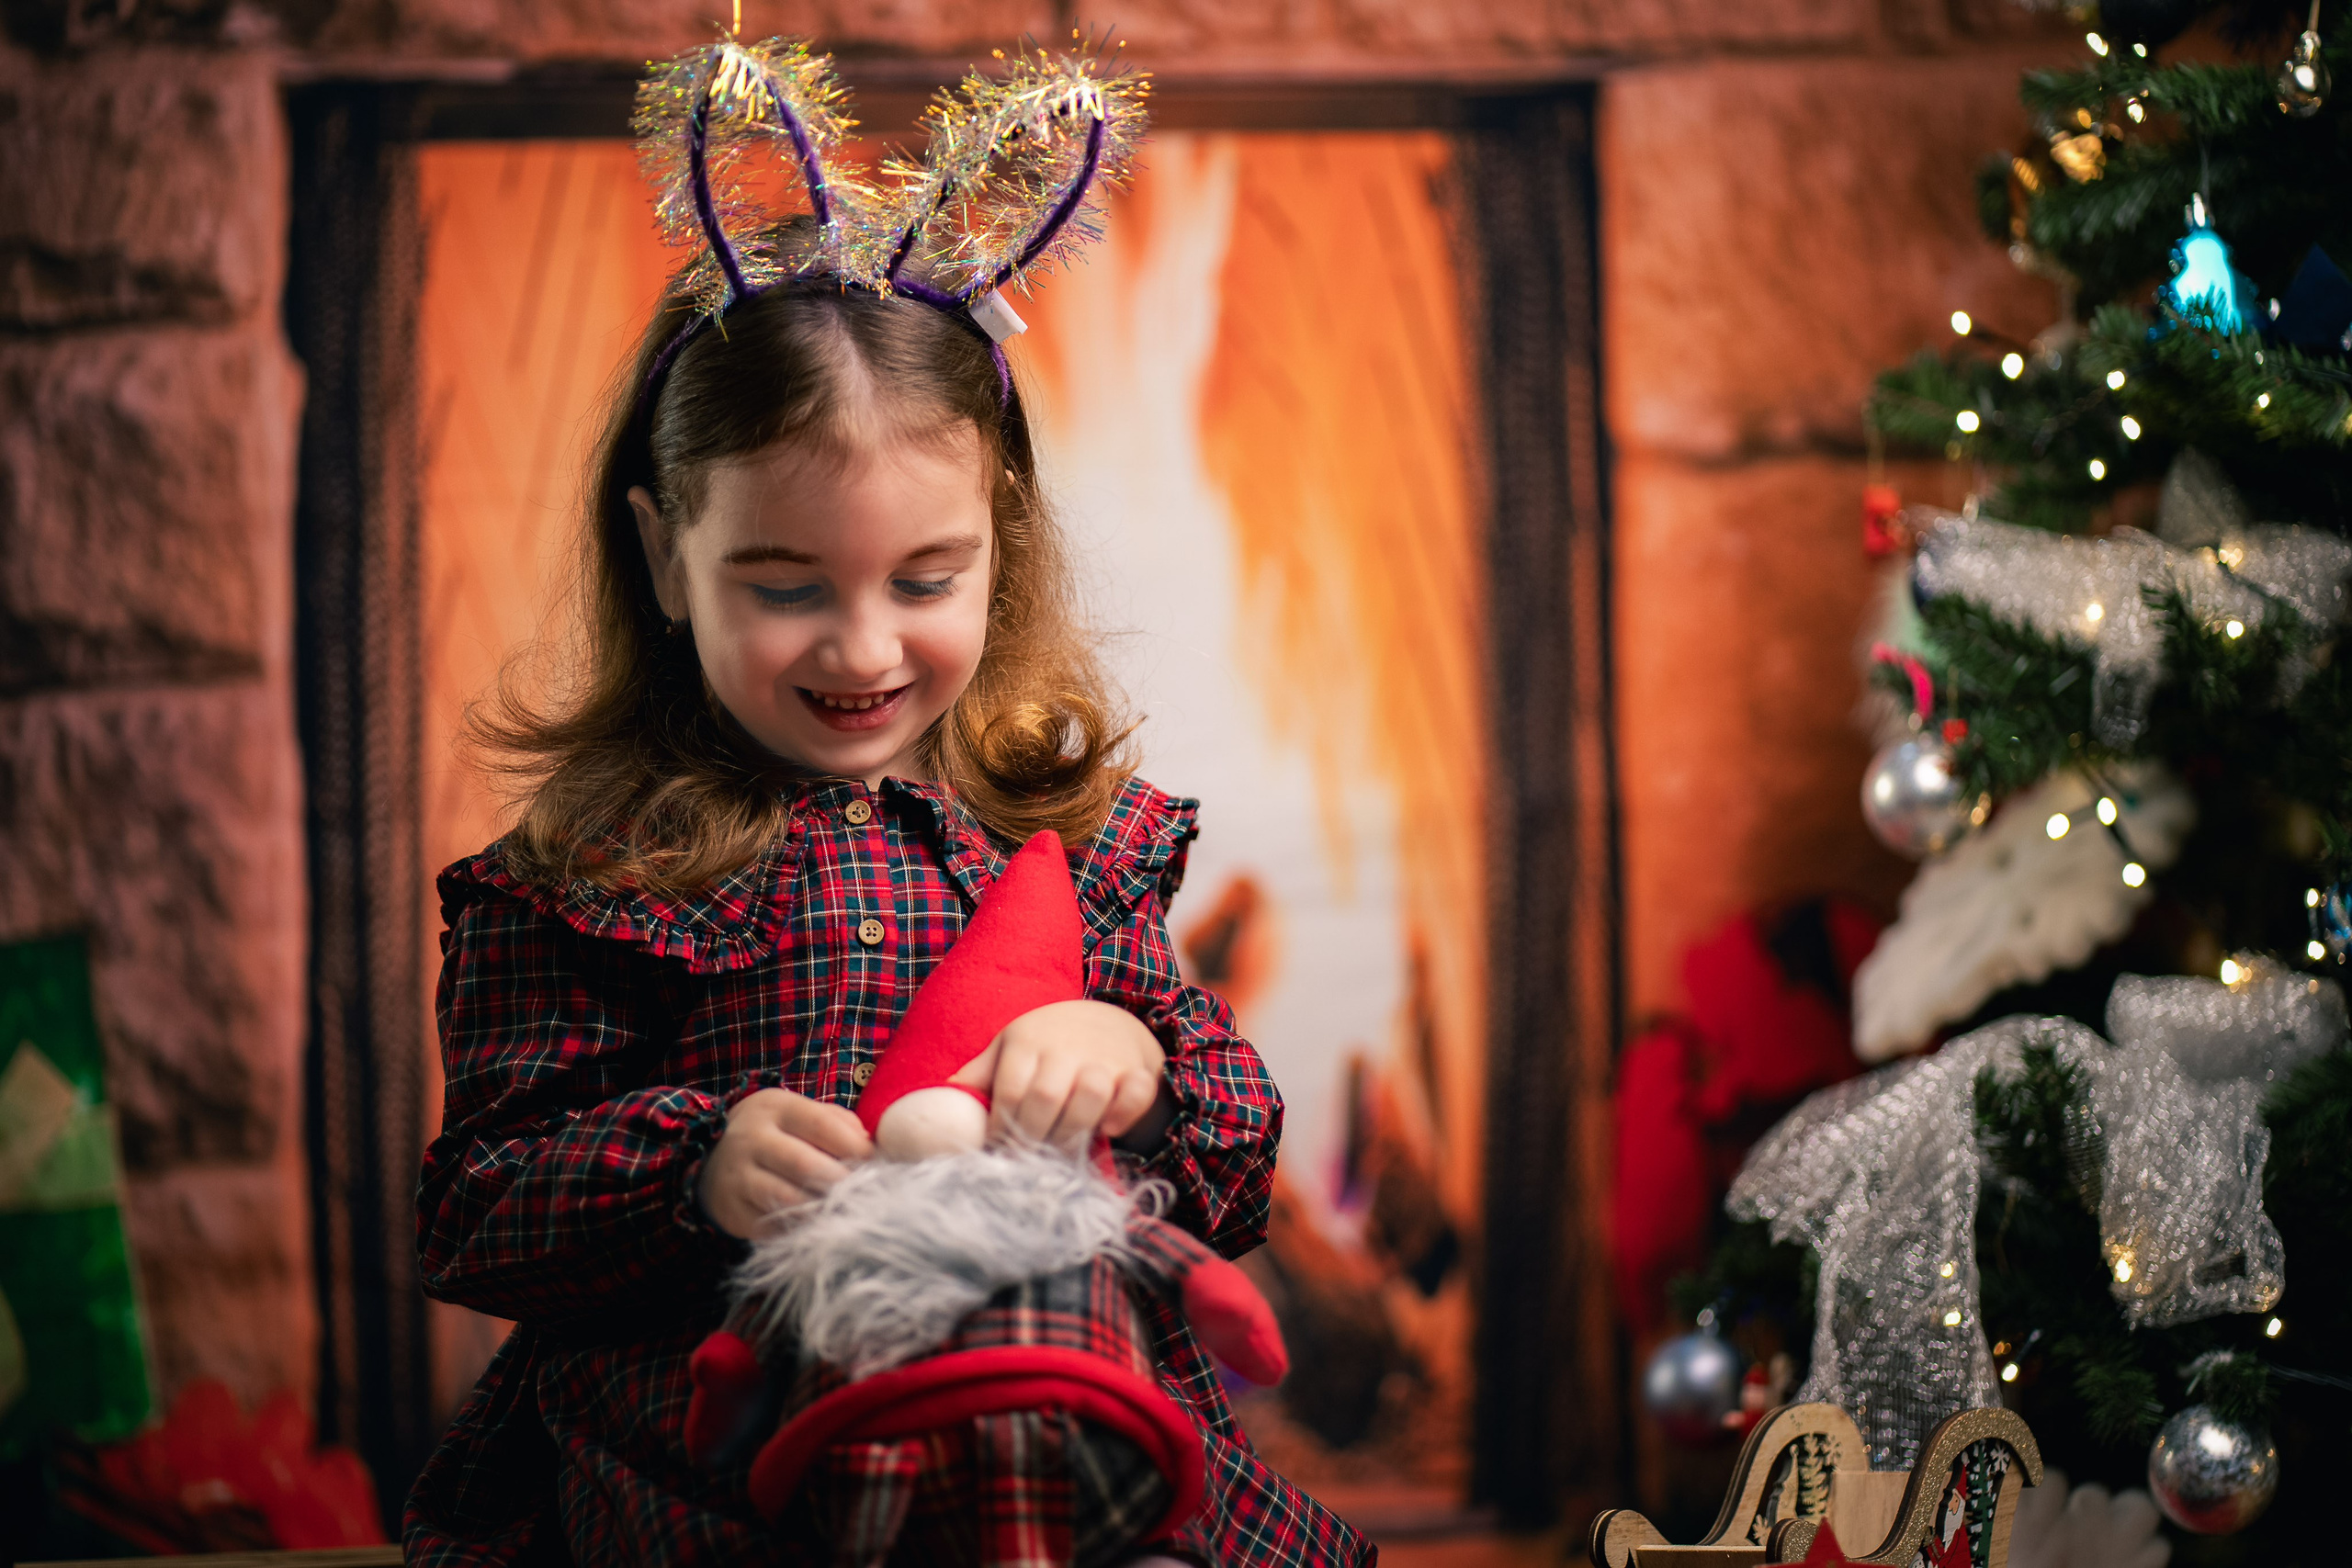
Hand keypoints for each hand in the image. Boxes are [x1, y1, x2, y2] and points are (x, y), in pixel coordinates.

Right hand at [696, 1087, 872, 1238]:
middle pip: (805, 1165)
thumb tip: (870, 1146)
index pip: (821, 1125)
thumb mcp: (799, 1115)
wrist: (712, 1159)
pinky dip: (799, 1229)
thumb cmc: (775, 1135)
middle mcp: (751, 1139)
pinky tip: (815, 1226)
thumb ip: (838, 1123)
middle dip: (841, 1183)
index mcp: (775, 1108)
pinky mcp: (732, 1211)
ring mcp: (737, 1176)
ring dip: (822, 1210)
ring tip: (845, 1213)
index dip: (854, 1146)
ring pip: (788, 1200)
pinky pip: (773, 1226)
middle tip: (864, 1195)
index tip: (874, 1162)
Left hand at [951, 999, 1166, 1147]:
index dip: (1000, 1129)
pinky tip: (1109, 1129)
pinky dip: (1124, 1114)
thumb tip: (941, 1095)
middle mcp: (1066, 1047)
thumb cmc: (1048, 1042)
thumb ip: (981, 1073)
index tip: (996, 1153)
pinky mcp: (1137, 1070)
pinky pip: (1136, 1093)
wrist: (1107, 1020)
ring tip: (1061, 1150)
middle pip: (1046, 1097)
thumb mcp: (1011, 1047)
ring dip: (1074, 1129)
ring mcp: (1104, 1058)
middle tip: (1027, 1161)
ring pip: (1091, 1093)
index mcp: (1028, 1042)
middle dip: (1033, 1137)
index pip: (1009, 1091)